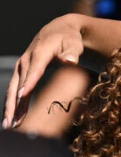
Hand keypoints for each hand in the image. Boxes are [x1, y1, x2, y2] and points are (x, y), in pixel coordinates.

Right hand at [3, 14, 85, 129]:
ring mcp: (22, 67)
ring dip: (11, 107)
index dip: (29, 82)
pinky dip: (14, 104)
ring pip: (14, 89)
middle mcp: (27, 60)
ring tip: (10, 125)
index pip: (35, 68)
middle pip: (19, 83)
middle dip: (15, 102)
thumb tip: (70, 61)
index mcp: (40, 52)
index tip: (22, 95)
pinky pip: (16, 90)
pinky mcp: (22, 72)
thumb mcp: (73, 43)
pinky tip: (14, 118)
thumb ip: (72, 52)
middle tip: (13, 121)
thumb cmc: (69, 39)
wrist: (58, 30)